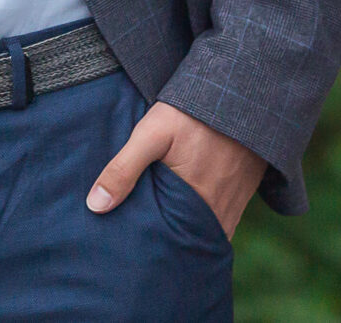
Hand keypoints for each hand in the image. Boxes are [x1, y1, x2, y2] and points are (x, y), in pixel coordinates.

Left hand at [86, 100, 264, 238]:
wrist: (240, 92)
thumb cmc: (192, 113)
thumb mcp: (152, 134)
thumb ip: (123, 169)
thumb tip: (95, 206)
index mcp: (196, 203)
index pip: (171, 240)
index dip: (153, 244)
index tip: (132, 246)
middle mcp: (219, 210)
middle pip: (190, 238)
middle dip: (169, 241)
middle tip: (142, 241)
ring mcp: (236, 203)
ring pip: (207, 229)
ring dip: (188, 230)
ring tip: (162, 227)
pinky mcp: (244, 191)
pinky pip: (222, 216)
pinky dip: (205, 218)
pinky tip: (186, 209)